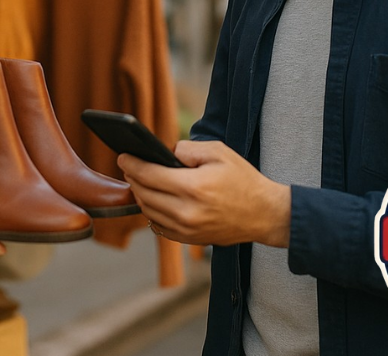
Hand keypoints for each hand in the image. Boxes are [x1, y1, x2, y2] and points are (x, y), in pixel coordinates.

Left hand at [118, 140, 290, 246]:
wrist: (265, 214)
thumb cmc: (243, 180)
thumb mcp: (218, 152)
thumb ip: (188, 148)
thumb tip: (164, 153)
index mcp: (193, 187)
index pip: (149, 175)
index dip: (131, 164)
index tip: (122, 156)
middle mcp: (187, 212)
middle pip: (144, 194)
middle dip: (133, 178)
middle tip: (128, 166)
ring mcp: (187, 229)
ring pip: (149, 211)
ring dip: (140, 195)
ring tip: (139, 181)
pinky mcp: (190, 240)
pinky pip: (159, 227)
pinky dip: (152, 213)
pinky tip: (154, 200)